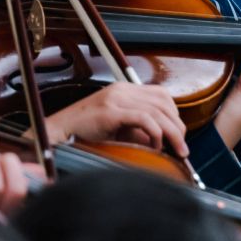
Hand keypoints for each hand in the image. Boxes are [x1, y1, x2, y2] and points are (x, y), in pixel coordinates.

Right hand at [44, 81, 188, 154]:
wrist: (58, 132)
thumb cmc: (86, 132)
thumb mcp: (119, 127)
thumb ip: (140, 129)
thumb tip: (165, 140)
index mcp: (125, 89)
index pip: (162, 95)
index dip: (175, 115)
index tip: (179, 134)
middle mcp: (122, 89)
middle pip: (164, 103)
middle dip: (178, 126)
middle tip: (182, 148)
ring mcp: (116, 98)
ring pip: (157, 111)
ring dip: (171, 133)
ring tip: (175, 150)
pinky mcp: (110, 111)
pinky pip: (143, 118)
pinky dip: (155, 133)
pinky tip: (156, 146)